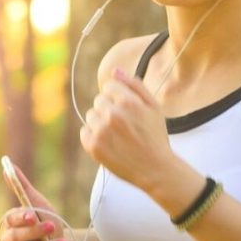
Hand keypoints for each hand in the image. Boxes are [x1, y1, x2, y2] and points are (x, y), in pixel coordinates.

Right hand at [0, 162, 72, 240]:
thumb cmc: (45, 219)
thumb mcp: (37, 203)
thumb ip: (22, 187)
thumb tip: (7, 165)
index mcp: (11, 225)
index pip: (10, 221)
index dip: (20, 219)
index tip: (32, 214)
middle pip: (16, 240)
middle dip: (33, 233)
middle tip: (52, 225)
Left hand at [79, 67, 175, 190]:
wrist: (155, 169)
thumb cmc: (155, 136)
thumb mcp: (154, 107)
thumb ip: (135, 85)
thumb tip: (115, 71)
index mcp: (127, 102)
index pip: (109, 86)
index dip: (118, 97)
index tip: (127, 110)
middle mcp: (112, 114)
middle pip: (99, 100)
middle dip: (109, 109)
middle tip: (124, 125)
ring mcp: (101, 131)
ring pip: (91, 115)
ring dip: (100, 122)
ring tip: (117, 135)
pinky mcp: (93, 146)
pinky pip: (84, 132)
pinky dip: (93, 136)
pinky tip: (110, 143)